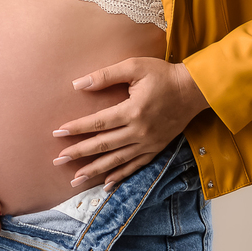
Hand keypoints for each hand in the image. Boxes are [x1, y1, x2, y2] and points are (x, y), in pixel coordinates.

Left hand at [53, 57, 209, 190]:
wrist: (193, 89)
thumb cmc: (162, 74)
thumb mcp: (134, 67)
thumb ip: (106, 75)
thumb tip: (78, 84)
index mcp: (133, 111)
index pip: (98, 123)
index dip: (77, 128)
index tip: (58, 132)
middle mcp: (140, 132)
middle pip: (103, 145)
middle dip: (79, 153)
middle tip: (58, 160)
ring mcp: (149, 143)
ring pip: (117, 161)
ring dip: (94, 171)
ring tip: (75, 180)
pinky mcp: (156, 149)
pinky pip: (135, 166)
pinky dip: (120, 176)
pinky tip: (105, 184)